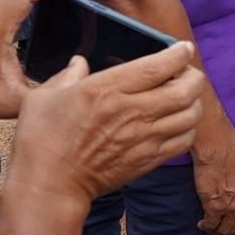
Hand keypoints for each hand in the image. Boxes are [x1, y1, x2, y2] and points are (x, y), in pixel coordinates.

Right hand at [8, 42, 202, 203]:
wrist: (49, 185)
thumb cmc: (40, 139)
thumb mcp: (43, 97)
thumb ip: (68, 75)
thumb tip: (80, 62)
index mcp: (106, 90)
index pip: (157, 66)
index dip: (178, 54)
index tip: (183, 48)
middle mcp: (132, 112)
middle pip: (186, 90)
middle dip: (194, 76)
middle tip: (186, 73)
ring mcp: (144, 138)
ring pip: (191, 115)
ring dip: (194, 102)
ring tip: (185, 97)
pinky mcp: (149, 160)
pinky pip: (184, 141)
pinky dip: (189, 128)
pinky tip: (178, 123)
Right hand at [192, 123, 234, 234]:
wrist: (219, 149)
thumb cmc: (234, 155)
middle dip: (234, 230)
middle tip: (224, 226)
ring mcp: (233, 207)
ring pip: (227, 229)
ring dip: (218, 230)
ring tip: (211, 226)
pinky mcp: (215, 207)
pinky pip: (211, 225)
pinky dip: (206, 226)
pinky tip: (202, 223)